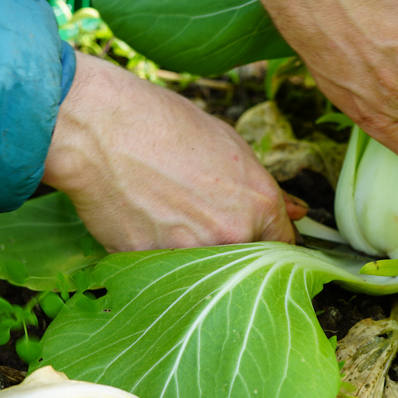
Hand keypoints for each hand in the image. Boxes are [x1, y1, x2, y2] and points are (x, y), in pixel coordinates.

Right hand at [43, 52, 305, 251]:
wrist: (98, 129)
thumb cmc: (163, 125)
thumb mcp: (228, 145)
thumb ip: (264, 187)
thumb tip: (299, 212)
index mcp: (259, 204)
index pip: (285, 244)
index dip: (270, 239)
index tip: (256, 236)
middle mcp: (232, 236)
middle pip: (250, 263)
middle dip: (235, 247)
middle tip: (204, 221)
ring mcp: (191, 256)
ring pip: (209, 272)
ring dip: (198, 255)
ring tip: (171, 218)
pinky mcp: (152, 267)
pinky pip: (168, 272)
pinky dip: (161, 256)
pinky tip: (145, 224)